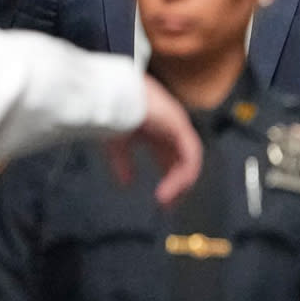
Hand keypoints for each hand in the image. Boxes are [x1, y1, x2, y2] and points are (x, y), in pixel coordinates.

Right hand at [106, 78, 202, 205]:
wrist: (109, 95)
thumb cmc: (109, 111)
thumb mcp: (116, 144)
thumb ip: (123, 164)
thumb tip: (126, 184)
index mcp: (156, 128)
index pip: (169, 157)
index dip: (169, 178)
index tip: (163, 198)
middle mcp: (170, 126)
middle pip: (182, 160)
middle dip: (178, 184)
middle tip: (170, 205)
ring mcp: (177, 123)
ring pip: (189, 159)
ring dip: (180, 182)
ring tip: (168, 200)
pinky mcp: (179, 125)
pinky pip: (190, 155)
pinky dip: (184, 174)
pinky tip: (174, 187)